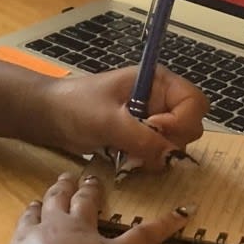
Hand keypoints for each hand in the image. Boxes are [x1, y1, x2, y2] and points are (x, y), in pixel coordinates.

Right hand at [4, 171, 192, 243]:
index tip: (38, 203)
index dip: (36, 209)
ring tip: (95, 180)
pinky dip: (165, 223)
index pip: (30, 218)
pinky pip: (143, 234)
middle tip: (68, 177)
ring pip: (88, 205)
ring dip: (91, 191)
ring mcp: (87, 237)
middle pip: (59, 201)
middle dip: (63, 188)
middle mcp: (56, 229)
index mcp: (28, 239)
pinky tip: (184, 212)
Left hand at [34, 66, 207, 170]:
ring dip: (156, 155)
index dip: (181, 121)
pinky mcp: (141, 138)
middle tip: (140, 145)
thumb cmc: (76, 107)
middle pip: (190, 126)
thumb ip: (141, 137)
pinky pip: (159, 155)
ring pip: (176, 144)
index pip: (194, 102)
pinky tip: (126, 160)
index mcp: (158, 81)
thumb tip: (170, 156)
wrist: (49, 117)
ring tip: (128, 154)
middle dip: (170, 141)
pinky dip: (147, 162)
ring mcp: (152, 120)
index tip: (154, 128)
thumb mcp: (108, 120)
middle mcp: (161, 99)